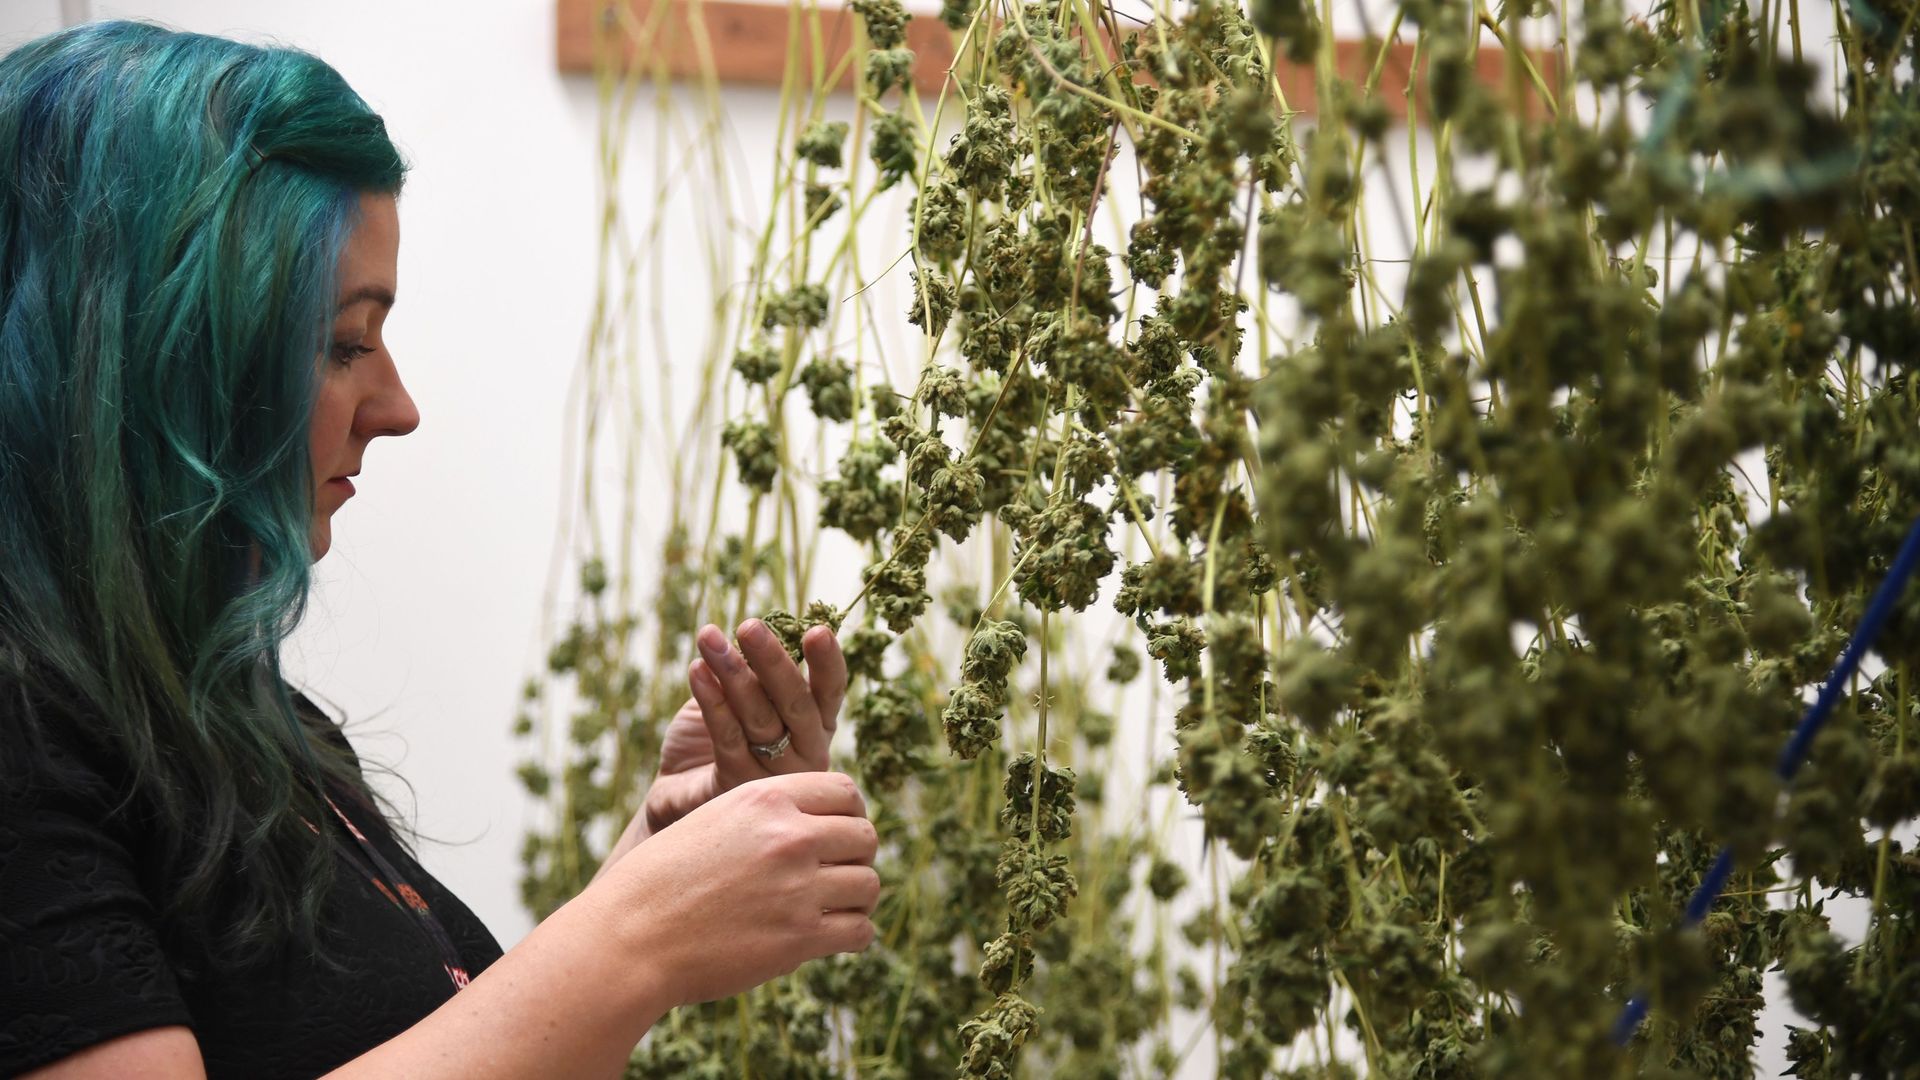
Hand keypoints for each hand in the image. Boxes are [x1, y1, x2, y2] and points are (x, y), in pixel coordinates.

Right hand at [594, 772, 878, 1006]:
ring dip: (855, 899)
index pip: (847, 792)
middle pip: (865, 837)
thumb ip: (768, 815)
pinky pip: (860, 930)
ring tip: (830, 909)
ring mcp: (797, 888)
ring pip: (868, 884)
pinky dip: (853, 934)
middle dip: (856, 857)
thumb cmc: (663, 881)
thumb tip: (824, 823)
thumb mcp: (713, 819)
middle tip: (835, 876)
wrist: (629, 937)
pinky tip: (830, 937)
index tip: (839, 835)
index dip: (850, 814)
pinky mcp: (798, 939)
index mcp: (766, 799)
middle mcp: (789, 837)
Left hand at [642, 619, 846, 832]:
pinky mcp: (738, 787)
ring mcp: (777, 776)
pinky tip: (697, 671)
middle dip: (772, 661)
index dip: (827, 663)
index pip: (831, 691)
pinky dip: (711, 701)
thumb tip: (755, 633)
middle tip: (749, 626)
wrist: (682, 791)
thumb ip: (753, 671)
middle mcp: (807, 752)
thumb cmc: (721, 732)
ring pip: (759, 719)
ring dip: (733, 674)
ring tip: (710, 639)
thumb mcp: (742, 693)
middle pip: (796, 703)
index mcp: (817, 724)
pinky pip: (727, 738)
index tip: (818, 632)